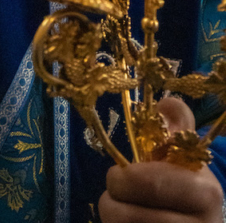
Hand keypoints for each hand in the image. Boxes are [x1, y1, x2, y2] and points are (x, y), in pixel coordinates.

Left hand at [99, 99, 223, 221]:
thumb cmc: (186, 189)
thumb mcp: (187, 157)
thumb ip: (176, 126)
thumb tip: (164, 105)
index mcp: (206, 193)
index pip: (150, 184)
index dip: (124, 179)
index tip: (119, 175)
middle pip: (132, 218)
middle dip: (111, 204)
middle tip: (111, 196)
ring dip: (114, 221)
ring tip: (118, 213)